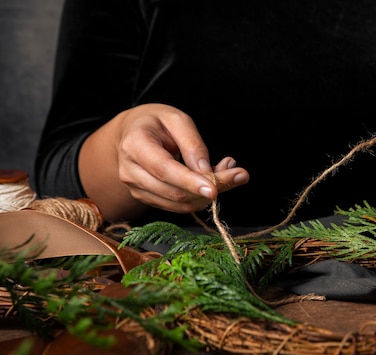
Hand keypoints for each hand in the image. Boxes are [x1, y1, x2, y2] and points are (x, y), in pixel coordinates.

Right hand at [78, 103, 249, 220]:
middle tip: (239, 175)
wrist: (132, 133)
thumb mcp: (178, 120)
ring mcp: (135, 188)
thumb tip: (206, 172)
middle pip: (173, 192)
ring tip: (226, 173)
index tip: (214, 190)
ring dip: (207, 195)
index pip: (164, 170)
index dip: (190, 182)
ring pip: (178, 204)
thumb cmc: (157, 122)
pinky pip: (177, 206)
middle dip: (209, 189)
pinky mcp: (145, 198)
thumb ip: (193, 145)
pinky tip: (210, 181)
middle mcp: (130, 170)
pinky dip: (198, 198)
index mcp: (135, 145)